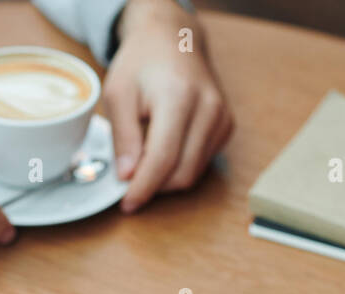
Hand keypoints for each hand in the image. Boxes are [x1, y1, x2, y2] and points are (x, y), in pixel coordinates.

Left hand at [104, 0, 233, 211]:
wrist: (173, 39)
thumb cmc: (142, 63)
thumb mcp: (118, 94)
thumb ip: (123, 138)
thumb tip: (128, 178)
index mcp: (180, 97)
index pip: (164, 159)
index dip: (143, 188)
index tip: (127, 204)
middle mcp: (209, 109)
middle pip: (181, 174)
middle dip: (153, 186)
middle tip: (128, 180)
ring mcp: (222, 119)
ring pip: (192, 173)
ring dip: (164, 178)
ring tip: (144, 155)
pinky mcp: (226, 127)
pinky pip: (200, 163)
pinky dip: (178, 166)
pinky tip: (163, 146)